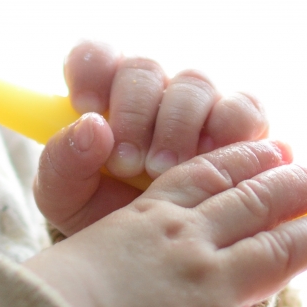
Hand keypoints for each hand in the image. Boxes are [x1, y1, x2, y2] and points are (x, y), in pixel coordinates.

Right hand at [26, 141, 306, 306]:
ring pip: (275, 245)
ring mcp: (204, 278)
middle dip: (296, 184)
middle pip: (252, 200)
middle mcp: (184, 237)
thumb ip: (95, 183)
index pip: (207, 173)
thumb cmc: (57, 280)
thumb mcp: (81, 228)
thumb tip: (98, 125)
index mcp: (151, 214)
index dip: (245, 157)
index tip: (274, 147)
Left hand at [35, 41, 267, 235]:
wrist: (146, 251)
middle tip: (126, 162)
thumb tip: (93, 126)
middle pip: (143, 68)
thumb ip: (62, 161)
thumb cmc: (97, 212)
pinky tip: (208, 158)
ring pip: (193, 82)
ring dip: (176, 124)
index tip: (85, 105)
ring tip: (161, 169)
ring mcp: (195, 103)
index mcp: (102, 95)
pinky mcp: (239, 124)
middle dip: (133, 113)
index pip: (96, 56)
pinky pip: (243, 107)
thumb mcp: (64, 195)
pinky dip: (229, 128)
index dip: (91, 70)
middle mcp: (149, 90)